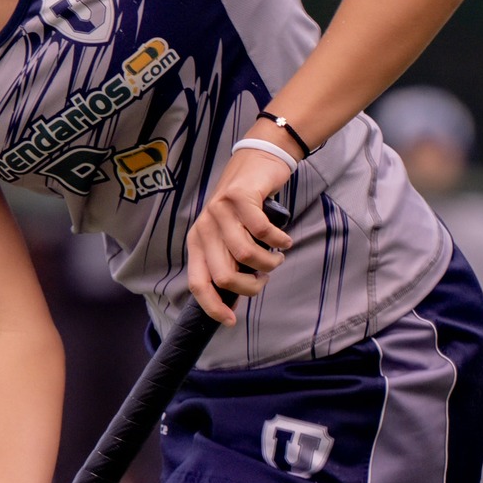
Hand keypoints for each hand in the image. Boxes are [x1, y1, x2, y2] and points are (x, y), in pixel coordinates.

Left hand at [186, 141, 294, 322]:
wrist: (257, 161)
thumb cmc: (246, 207)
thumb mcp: (230, 236)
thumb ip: (229, 262)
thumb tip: (232, 302)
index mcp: (198, 242)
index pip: (198, 283)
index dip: (213, 306)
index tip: (231, 321)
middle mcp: (204, 227)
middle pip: (224, 276)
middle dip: (251, 286)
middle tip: (264, 278)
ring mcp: (219, 211)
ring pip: (246, 256)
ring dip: (269, 264)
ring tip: (277, 257)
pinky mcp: (239, 197)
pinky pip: (263, 233)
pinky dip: (280, 241)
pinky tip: (284, 239)